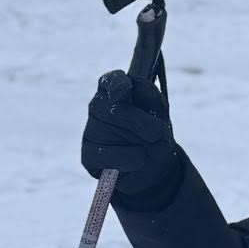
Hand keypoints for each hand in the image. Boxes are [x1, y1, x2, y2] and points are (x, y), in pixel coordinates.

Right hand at [81, 69, 177, 195]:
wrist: (155, 166)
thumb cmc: (154, 132)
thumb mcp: (160, 113)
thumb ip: (151, 97)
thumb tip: (140, 87)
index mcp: (115, 90)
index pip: (110, 81)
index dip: (116, 83)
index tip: (126, 87)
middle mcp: (99, 107)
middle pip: (115, 108)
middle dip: (141, 122)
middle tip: (160, 133)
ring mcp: (91, 131)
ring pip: (111, 133)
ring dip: (140, 144)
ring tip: (153, 150)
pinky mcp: (88, 155)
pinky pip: (109, 156)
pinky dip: (130, 159)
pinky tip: (139, 160)